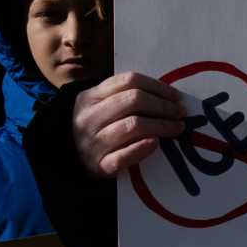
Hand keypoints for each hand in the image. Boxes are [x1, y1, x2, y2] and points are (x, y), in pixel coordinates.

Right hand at [72, 72, 188, 176]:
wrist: (66, 159)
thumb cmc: (95, 128)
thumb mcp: (100, 106)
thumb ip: (125, 97)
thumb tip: (170, 96)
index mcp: (90, 96)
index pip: (129, 81)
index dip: (158, 87)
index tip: (176, 97)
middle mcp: (89, 117)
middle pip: (134, 100)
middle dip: (163, 106)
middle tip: (180, 113)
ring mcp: (91, 142)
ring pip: (133, 125)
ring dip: (161, 125)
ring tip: (177, 128)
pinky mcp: (98, 166)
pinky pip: (122, 157)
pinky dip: (141, 149)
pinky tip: (156, 143)